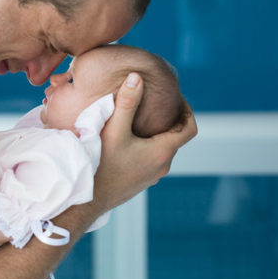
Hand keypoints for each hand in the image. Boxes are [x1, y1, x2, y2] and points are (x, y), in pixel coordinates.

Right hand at [94, 73, 196, 211]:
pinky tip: (127, 138)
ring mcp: (151, 176)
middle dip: (170, 118)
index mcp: (162, 152)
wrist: (88, 201)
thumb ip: (127, 103)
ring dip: (157, 132)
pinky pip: (150, 158)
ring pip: (162, 148)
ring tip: (141, 116)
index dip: (187, 110)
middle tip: (156, 101)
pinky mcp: (139, 181)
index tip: (177, 97)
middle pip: (175, 137)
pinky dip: (147, 144)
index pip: (190, 128)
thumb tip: (137, 77)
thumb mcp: (114, 130)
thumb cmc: (101, 165)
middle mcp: (162, 166)